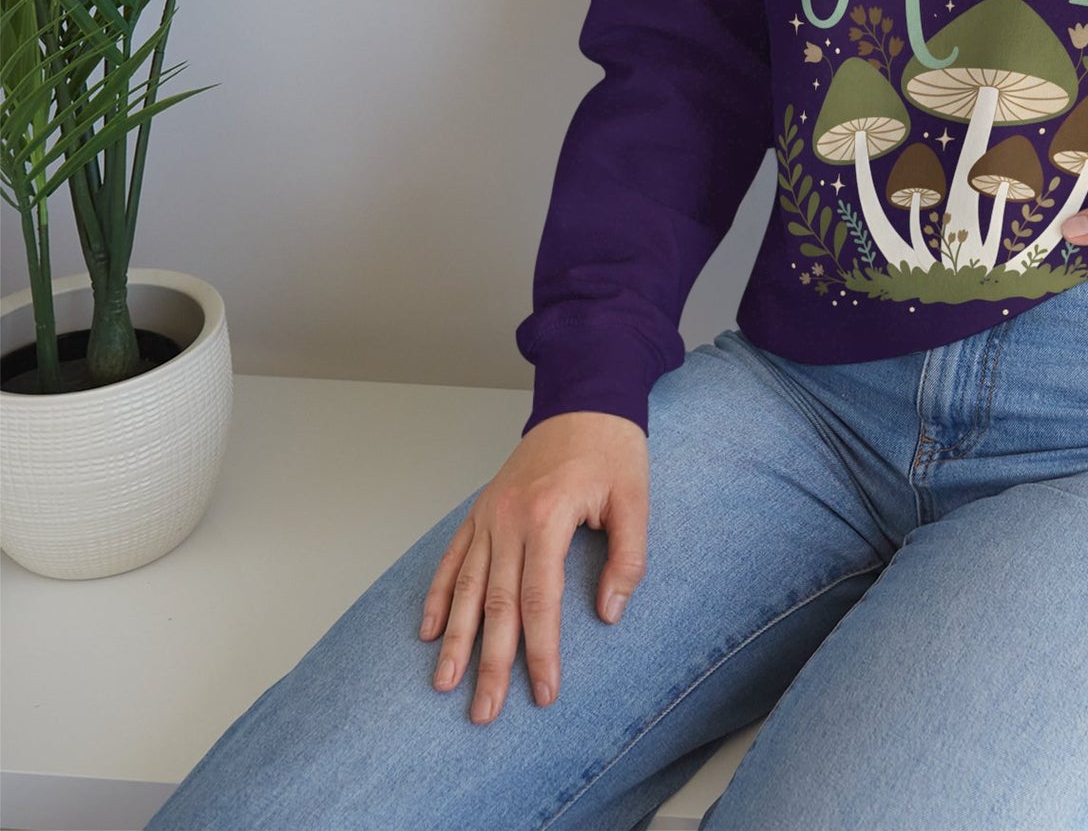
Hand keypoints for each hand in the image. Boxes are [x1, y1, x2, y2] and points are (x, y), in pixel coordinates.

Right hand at [421, 409, 647, 723]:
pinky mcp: (482, 509)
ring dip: (454, 638)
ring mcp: (490, 513)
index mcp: (548, 516)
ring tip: (444, 684)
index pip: (540, 600)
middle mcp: (509, 518)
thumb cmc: (613, 448)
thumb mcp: (635, 499)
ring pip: (465, 586)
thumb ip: (627, 558)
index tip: (543, 691)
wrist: (585, 398)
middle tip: (484, 712)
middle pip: (496, 603)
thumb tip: (609, 613)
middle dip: (489, 662)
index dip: (541, 651)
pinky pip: (453, 557)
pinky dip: (438, 594)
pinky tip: (429, 630)